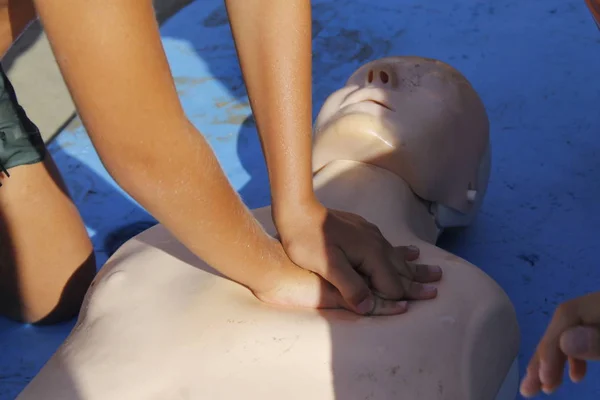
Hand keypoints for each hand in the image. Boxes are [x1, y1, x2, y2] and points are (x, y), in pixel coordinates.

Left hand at [273, 199, 441, 314]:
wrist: (297, 211)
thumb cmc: (307, 240)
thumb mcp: (327, 266)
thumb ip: (350, 286)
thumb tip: (368, 308)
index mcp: (370, 254)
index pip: (391, 284)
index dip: (401, 298)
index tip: (417, 306)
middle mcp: (375, 243)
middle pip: (400, 269)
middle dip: (418, 281)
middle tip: (437, 289)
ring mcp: (370, 235)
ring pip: (397, 256)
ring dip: (414, 267)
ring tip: (433, 271)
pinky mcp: (363, 230)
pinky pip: (388, 246)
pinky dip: (401, 253)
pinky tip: (409, 250)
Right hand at [520, 291, 599, 396]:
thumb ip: (599, 340)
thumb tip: (565, 341)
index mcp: (598, 302)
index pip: (566, 316)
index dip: (550, 345)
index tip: (543, 379)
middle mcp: (595, 303)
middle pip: (565, 323)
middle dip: (546, 355)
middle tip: (528, 388)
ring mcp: (597, 312)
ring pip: (571, 330)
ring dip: (556, 358)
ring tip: (545, 386)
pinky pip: (584, 333)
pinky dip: (575, 355)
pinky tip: (576, 374)